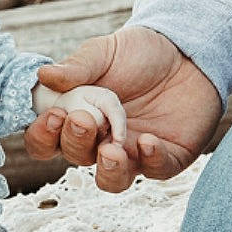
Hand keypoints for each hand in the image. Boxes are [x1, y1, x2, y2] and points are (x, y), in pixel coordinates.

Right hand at [23, 26, 221, 192]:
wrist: (188, 51)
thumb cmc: (140, 53)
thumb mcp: (104, 53)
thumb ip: (77, 66)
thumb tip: (44, 75)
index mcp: (76, 117)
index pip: (47, 141)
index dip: (44, 136)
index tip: (54, 116)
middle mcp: (99, 141)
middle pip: (77, 158)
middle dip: (77, 142)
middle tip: (84, 120)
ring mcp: (132, 153)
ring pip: (112, 179)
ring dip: (109, 170)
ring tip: (112, 150)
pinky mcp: (166, 157)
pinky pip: (155, 170)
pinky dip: (151, 159)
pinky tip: (148, 140)